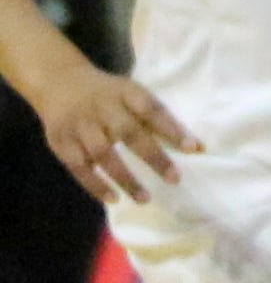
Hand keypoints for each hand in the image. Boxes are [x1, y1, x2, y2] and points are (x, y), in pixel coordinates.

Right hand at [25, 54, 196, 205]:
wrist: (61, 83)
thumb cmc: (109, 94)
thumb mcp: (133, 95)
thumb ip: (161, 119)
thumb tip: (198, 148)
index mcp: (126, 92)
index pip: (151, 109)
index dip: (171, 128)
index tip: (193, 148)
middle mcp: (103, 108)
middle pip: (129, 133)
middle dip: (153, 157)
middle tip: (174, 179)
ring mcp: (80, 126)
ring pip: (103, 154)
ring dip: (124, 178)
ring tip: (145, 198)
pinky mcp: (61, 143)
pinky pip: (79, 168)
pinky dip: (96, 185)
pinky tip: (113, 199)